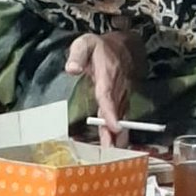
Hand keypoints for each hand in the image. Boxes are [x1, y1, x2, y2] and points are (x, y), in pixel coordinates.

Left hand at [64, 31, 138, 146]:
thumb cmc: (99, 47)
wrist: (124, 46)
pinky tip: (114, 145)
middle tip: (112, 149)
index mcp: (107, 75)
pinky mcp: (121, 100)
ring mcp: (121, 95)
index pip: (108, 96)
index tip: (115, 126)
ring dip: (117, 135)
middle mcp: (117, 88)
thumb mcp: (85, 43)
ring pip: (119, 117)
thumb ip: (78, 54)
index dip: (111, 112)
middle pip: (115, 112)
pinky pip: (120, 116)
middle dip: (114, 131)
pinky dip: (118, 131)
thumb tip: (71, 69)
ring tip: (113, 152)